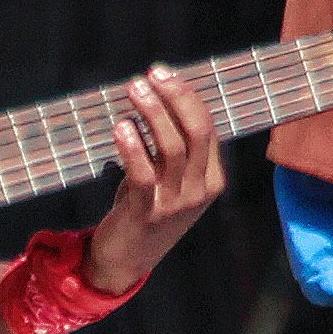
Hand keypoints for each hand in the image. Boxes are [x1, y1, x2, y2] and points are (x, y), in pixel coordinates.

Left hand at [81, 67, 228, 294]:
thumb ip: (170, 148)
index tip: (163, 73)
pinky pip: (143, 174)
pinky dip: (132, 147)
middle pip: (195, 132)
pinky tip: (121, 126)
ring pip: (171, 148)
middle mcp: (199, 190)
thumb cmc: (145, 209)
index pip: (207, 128)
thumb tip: (158, 96)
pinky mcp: (147, 213)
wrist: (125, 260)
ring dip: (152, 113)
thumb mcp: (168, 179)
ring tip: (134, 90)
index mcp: (211, 179)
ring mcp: (175, 204)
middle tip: (151, 74)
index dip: (186, 96)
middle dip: (175, 97)